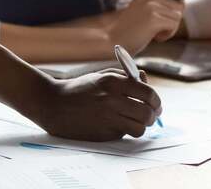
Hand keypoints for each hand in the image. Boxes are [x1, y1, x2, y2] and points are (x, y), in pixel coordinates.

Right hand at [24, 69, 161, 140]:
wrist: (54, 104)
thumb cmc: (79, 89)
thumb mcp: (101, 75)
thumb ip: (125, 77)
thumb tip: (146, 81)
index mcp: (113, 82)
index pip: (148, 94)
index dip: (156, 100)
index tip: (155, 104)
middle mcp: (112, 100)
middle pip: (147, 113)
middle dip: (152, 115)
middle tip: (150, 115)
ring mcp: (108, 119)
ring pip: (140, 128)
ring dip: (141, 126)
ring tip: (136, 121)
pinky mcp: (103, 133)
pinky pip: (124, 134)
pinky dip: (125, 130)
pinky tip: (117, 124)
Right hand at [105, 0, 184, 53]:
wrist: (112, 39)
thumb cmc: (130, 28)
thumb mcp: (144, 9)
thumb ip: (160, 3)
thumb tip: (183, 3)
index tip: (177, 9)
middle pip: (180, 6)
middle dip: (172, 19)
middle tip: (157, 27)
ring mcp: (151, 6)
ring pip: (178, 17)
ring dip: (170, 29)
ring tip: (153, 32)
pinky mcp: (154, 18)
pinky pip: (173, 26)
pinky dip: (167, 35)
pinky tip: (154, 37)